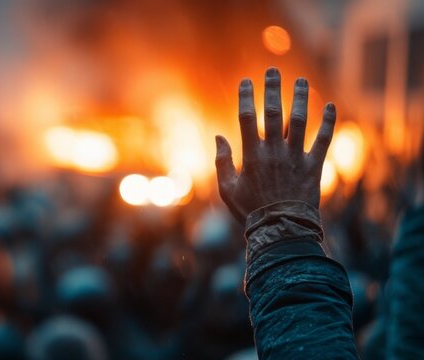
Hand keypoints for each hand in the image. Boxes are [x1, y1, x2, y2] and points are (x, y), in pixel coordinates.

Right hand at [215, 67, 336, 223]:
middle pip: (273, 112)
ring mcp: (295, 157)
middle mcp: (274, 151)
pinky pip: (323, 141)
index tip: (246, 81)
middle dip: (273, 89)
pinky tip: (331, 107)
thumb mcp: (227, 188)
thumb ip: (222, 161)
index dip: (246, 97)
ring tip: (301, 81)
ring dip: (300, 99)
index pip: (247, 117)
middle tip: (273, 70)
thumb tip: (218, 137)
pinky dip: (328, 124)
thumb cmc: (249, 211)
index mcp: (251, 154)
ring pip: (299, 121)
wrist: (280, 230)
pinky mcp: (314, 167)